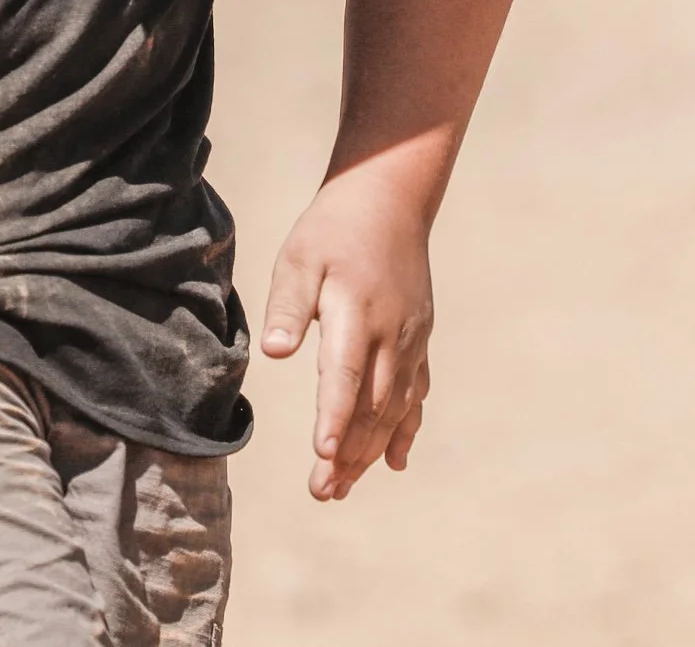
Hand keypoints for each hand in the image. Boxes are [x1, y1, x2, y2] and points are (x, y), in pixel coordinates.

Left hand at [260, 171, 435, 500]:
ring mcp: (411, 341)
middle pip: (370, 406)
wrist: (390, 200)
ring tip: (342, 488)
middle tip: (323, 493)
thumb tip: (275, 353)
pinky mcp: (419, 341)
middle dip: (346, 454)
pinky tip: (394, 462)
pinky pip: (415, 395)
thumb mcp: (300, 257)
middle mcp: (392, 335)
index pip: (344, 376)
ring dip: (369, 452)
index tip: (323, 456)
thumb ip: (288, 306)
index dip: (334, 418)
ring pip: (393, 409)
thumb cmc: (334, 228)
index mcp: (357, 313)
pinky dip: (404, 431)